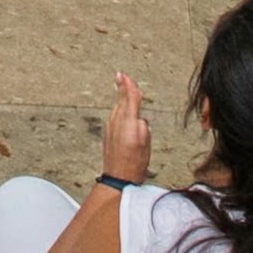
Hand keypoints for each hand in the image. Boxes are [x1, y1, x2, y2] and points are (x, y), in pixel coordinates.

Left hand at [101, 70, 151, 184]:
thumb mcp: (144, 140)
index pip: (128, 97)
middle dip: (124, 89)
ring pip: (118, 109)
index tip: (122, 74)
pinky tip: (124, 115)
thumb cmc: (134, 162)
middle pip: (121, 100)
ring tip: (127, 93)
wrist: (118, 177)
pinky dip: (120, 113)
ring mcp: (110, 127)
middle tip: (123, 77)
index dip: (127, 85)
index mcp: (127, 120)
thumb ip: (142, 123)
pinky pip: (115, 117)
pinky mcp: (108, 133)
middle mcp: (116, 121)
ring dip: (122, 102)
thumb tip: (138, 116)